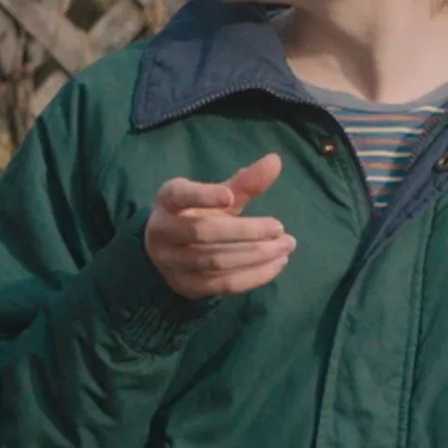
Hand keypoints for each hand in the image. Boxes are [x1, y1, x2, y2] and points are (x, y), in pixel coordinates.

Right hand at [144, 154, 294, 299]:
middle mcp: (163, 231)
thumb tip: (275, 160)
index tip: (230, 197)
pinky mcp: (187, 287)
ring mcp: (171, 263)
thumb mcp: (218, 195)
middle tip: (279, 227)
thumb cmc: (199, 214)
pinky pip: (223, 285)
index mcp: (168, 200)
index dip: (203, 196)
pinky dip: (254, 275)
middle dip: (246, 230)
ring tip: (285, 246)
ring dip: (255, 255)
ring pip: (215, 261)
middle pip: (202, 232)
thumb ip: (244, 183)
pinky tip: (277, 264)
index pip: (180, 196)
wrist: (173, 251)